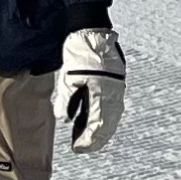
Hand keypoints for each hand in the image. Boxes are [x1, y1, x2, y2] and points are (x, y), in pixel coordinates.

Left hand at [55, 28, 125, 153]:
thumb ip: (66, 101)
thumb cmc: (81, 52)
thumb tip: (63, 119)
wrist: (93, 31)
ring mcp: (116, 90)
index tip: (77, 148)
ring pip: (110, 118)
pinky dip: (101, 117)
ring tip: (84, 136)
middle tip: (82, 147)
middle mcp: (114, 97)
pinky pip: (110, 108)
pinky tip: (90, 118)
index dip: (87, 141)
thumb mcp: (68, 77)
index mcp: (103, 97)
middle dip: (95, 139)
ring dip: (98, 130)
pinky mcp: (115, 84)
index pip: (98, 128)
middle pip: (107, 126)